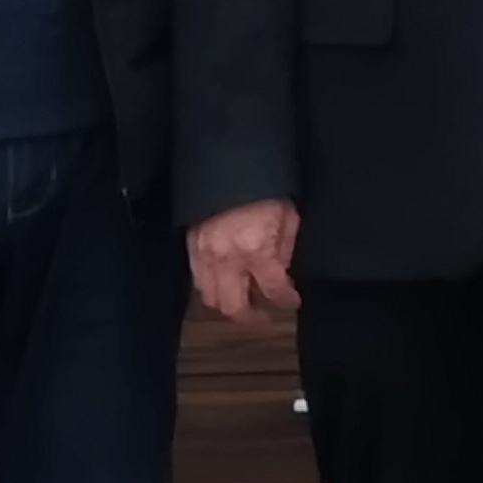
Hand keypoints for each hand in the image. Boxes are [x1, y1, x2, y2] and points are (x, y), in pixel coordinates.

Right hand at [187, 199, 302, 321]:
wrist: (229, 165)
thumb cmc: (265, 187)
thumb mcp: (288, 215)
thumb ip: (286, 248)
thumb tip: (282, 273)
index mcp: (257, 249)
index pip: (273, 289)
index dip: (286, 300)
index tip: (292, 301)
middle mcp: (228, 259)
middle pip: (233, 308)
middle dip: (251, 317)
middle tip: (263, 313)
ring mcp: (205, 256)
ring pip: (211, 300)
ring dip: (228, 304)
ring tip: (244, 298)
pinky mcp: (191, 249)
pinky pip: (197, 282)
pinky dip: (212, 289)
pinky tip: (225, 283)